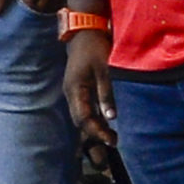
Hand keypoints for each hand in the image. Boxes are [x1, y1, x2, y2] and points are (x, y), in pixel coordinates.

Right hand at [63, 28, 116, 145]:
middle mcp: (72, 94)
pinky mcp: (81, 90)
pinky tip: (104, 128)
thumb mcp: (103, 70)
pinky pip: (86, 110)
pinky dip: (94, 121)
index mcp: (74, 89)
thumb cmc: (94, 49)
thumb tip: (111, 117)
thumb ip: (106, 93)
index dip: (96, 131)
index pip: (83, 118)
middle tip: (108, 152)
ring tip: (107, 145)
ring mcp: (75, 92)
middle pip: (80, 122)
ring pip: (82, 117)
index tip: (112, 141)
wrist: (84, 32)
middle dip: (93, 138)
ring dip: (93, 132)